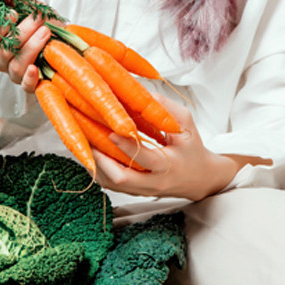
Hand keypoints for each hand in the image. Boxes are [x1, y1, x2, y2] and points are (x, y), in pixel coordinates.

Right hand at [0, 13, 51, 93]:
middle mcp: (2, 60)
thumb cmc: (45, 23)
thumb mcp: (31, 7)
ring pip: (15, 66)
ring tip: (46, 32)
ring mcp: (15, 73)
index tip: (13, 14)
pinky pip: (25, 86)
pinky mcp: (31, 84)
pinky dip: (30, 78)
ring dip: (32, 48)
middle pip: (2, 52)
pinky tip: (36, 68)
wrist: (67, 38)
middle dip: (21, 33)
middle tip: (37, 19)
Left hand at [91, 95, 243, 201]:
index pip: (146, 158)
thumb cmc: (191, 147)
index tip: (111, 130)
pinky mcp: (133, 192)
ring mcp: (142, 190)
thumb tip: (139, 92)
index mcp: (170, 165)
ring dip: (95, 163)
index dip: (126, 146)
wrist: (198, 179)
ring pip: (111, 183)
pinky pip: (110, 184)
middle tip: (89, 138)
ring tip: (85, 141)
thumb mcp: (186, 124)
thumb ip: (165, 108)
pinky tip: (91, 150)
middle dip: (101, 159)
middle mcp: (154, 182)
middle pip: (122, 179)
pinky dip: (98, 168)